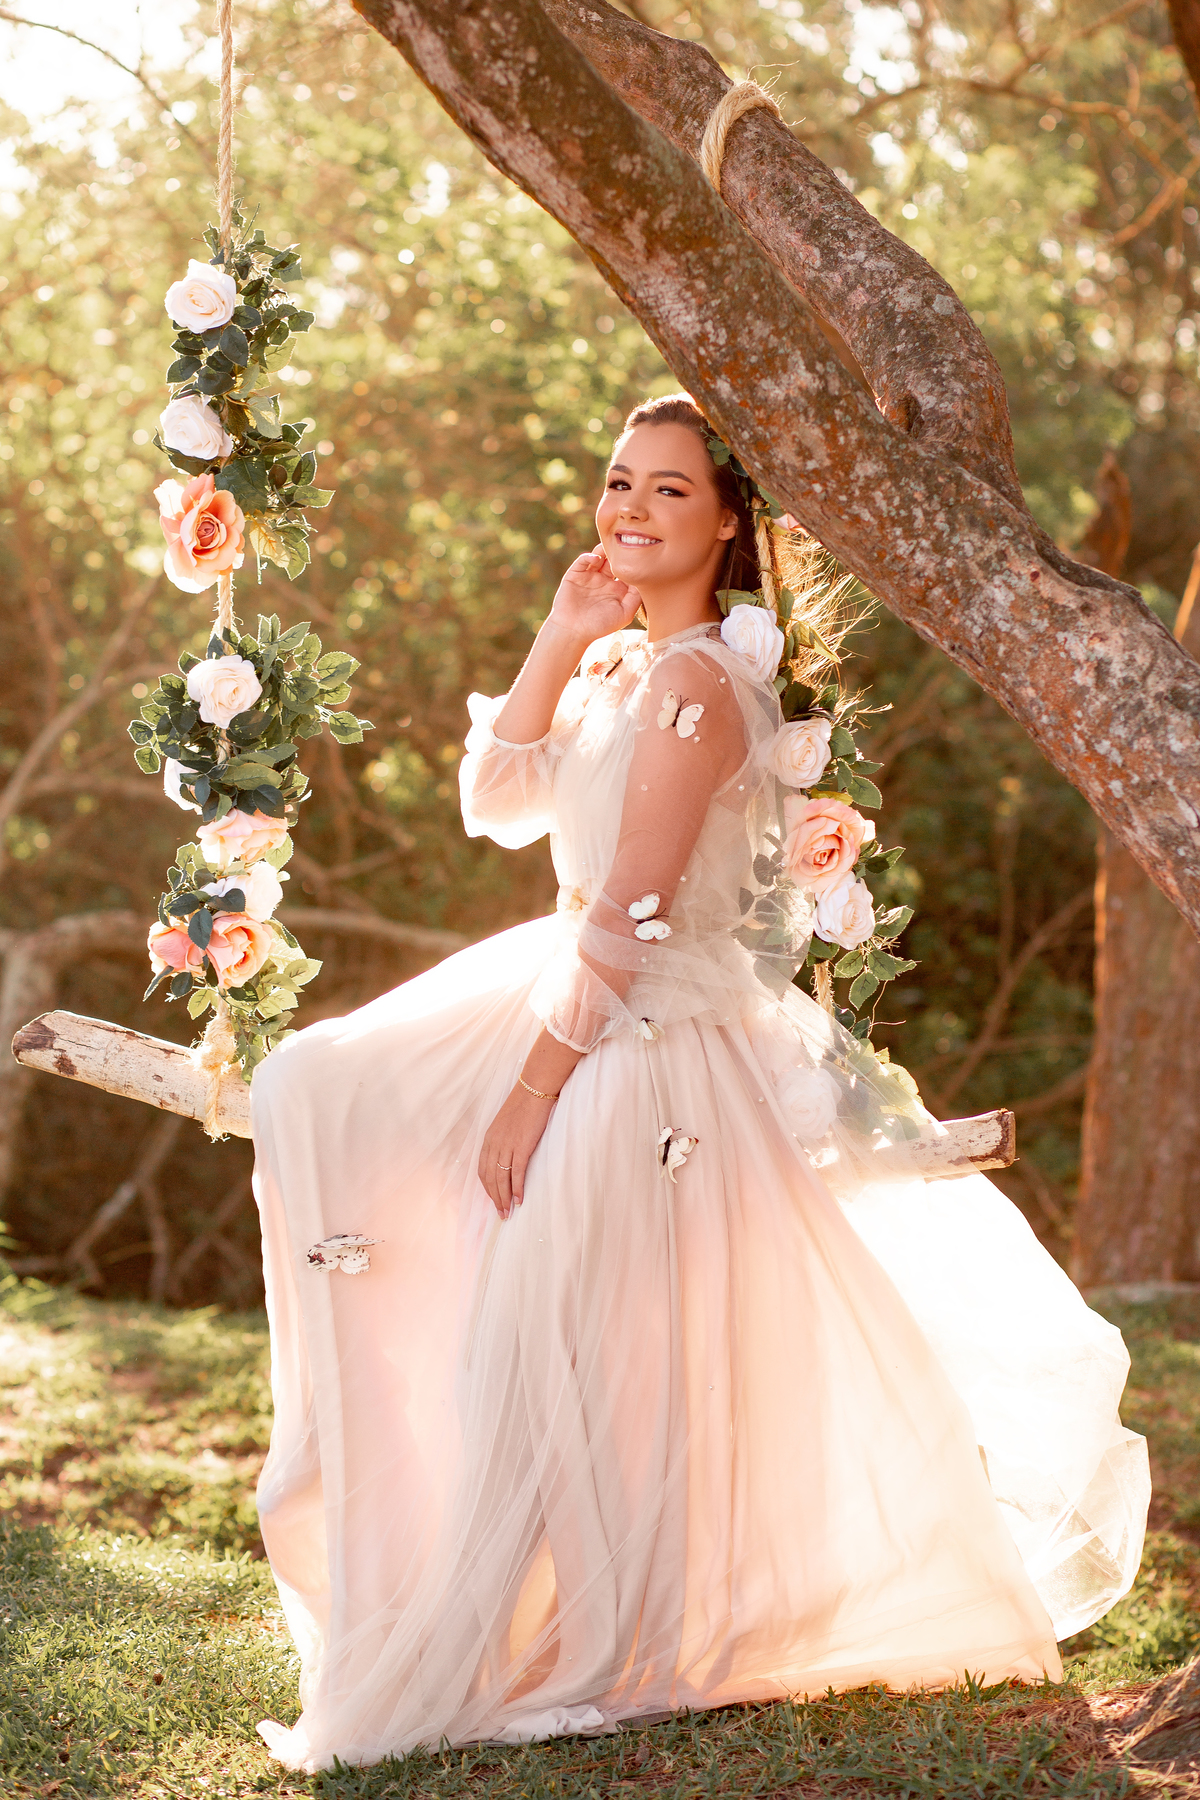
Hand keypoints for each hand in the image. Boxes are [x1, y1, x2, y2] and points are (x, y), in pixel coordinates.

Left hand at [479, 1083, 555, 1219]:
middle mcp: (494, 1143)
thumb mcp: (506, 1123)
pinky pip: (517, 1173)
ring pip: (501, 1179)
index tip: (493, 1199)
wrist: (534, 1089)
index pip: (482, 1169)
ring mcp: (507, 1145)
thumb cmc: (524, 1104)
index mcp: (489, 1138)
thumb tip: (508, 1155)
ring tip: (508, 1212)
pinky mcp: (522, 1146)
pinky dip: (516, 1188)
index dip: (487, 1188)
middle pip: (490, 1178)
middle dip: (494, 1198)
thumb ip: (503, 1139)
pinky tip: (519, 1199)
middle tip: (501, 1214)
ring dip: (504, 1198)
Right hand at [547, 548, 642, 645]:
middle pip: (614, 560)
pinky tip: (596, 559)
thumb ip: (636, 597)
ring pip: (600, 556)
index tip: (639, 559)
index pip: (628, 571)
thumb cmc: (599, 626)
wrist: (572, 631)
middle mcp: (604, 581)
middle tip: (625, 548)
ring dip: (605, 550)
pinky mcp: (575, 575)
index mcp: (617, 590)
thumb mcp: (625, 614)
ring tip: (611, 549)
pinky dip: (590, 556)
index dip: (633, 564)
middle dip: (619, 553)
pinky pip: (583, 560)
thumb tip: (642, 578)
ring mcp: (589, 577)